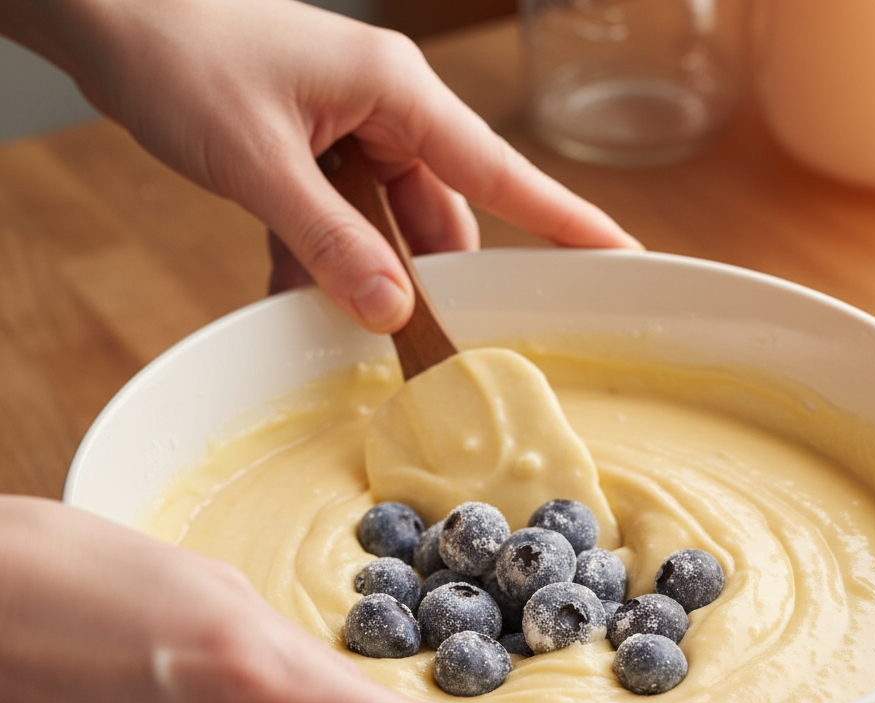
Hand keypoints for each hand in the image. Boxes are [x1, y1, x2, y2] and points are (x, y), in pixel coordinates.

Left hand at [14, 0, 638, 332]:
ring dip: (361, 275)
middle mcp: (386, 112)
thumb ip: (329, 241)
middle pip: (439, 217)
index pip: (499, 170)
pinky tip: (289, 290)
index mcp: (397, 94)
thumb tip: (390, 311)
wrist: (105, 10)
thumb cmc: (180, 54)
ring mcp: (349, 133)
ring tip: (337, 318)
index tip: (617, 258)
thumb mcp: (261, 161)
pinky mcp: (314, 153)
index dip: (561, 221)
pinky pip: (339, 222)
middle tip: (428, 345)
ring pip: (386, 228)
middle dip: (429, 279)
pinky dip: (318, 260)